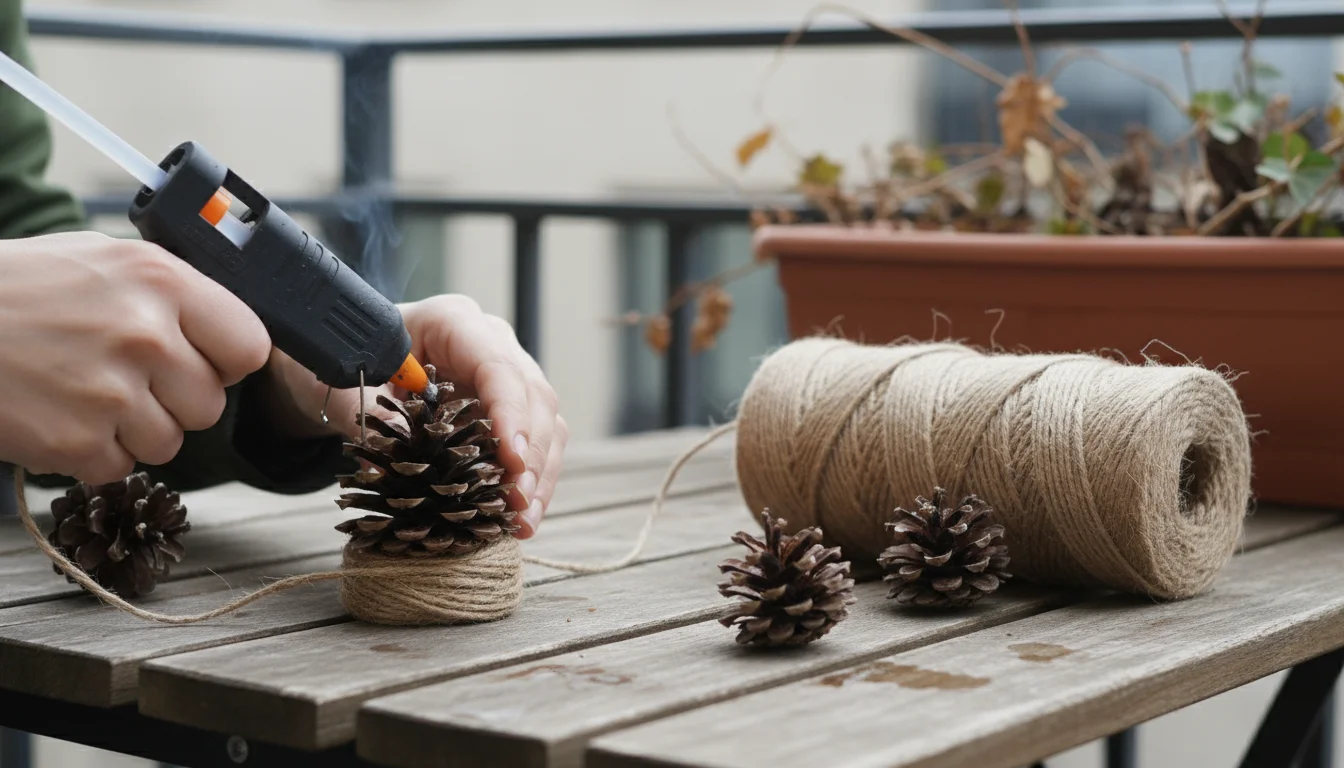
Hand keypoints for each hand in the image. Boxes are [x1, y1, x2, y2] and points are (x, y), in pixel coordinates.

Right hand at [0, 232, 270, 482]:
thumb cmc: (14, 290)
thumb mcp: (100, 261)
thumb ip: (170, 292)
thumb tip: (226, 330)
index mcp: (162, 282)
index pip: (250, 346)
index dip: (226, 362)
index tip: (204, 363)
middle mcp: (147, 336)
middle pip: (210, 405)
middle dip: (173, 402)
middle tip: (121, 379)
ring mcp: (113, 392)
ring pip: (169, 443)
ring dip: (132, 431)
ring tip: (82, 393)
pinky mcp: (77, 440)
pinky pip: (120, 468)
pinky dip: (90, 454)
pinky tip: (57, 415)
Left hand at [271, 295, 565, 538]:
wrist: (353, 363)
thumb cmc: (352, 362)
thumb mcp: (346, 382)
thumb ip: (365, 415)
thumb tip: (387, 468)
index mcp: (453, 322)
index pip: (496, 365)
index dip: (510, 413)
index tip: (512, 458)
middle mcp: (492, 344)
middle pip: (533, 396)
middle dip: (531, 454)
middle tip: (517, 503)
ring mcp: (507, 376)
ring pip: (546, 422)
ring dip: (539, 475)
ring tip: (523, 521)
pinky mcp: (511, 409)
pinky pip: (537, 443)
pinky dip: (532, 481)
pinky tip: (521, 517)